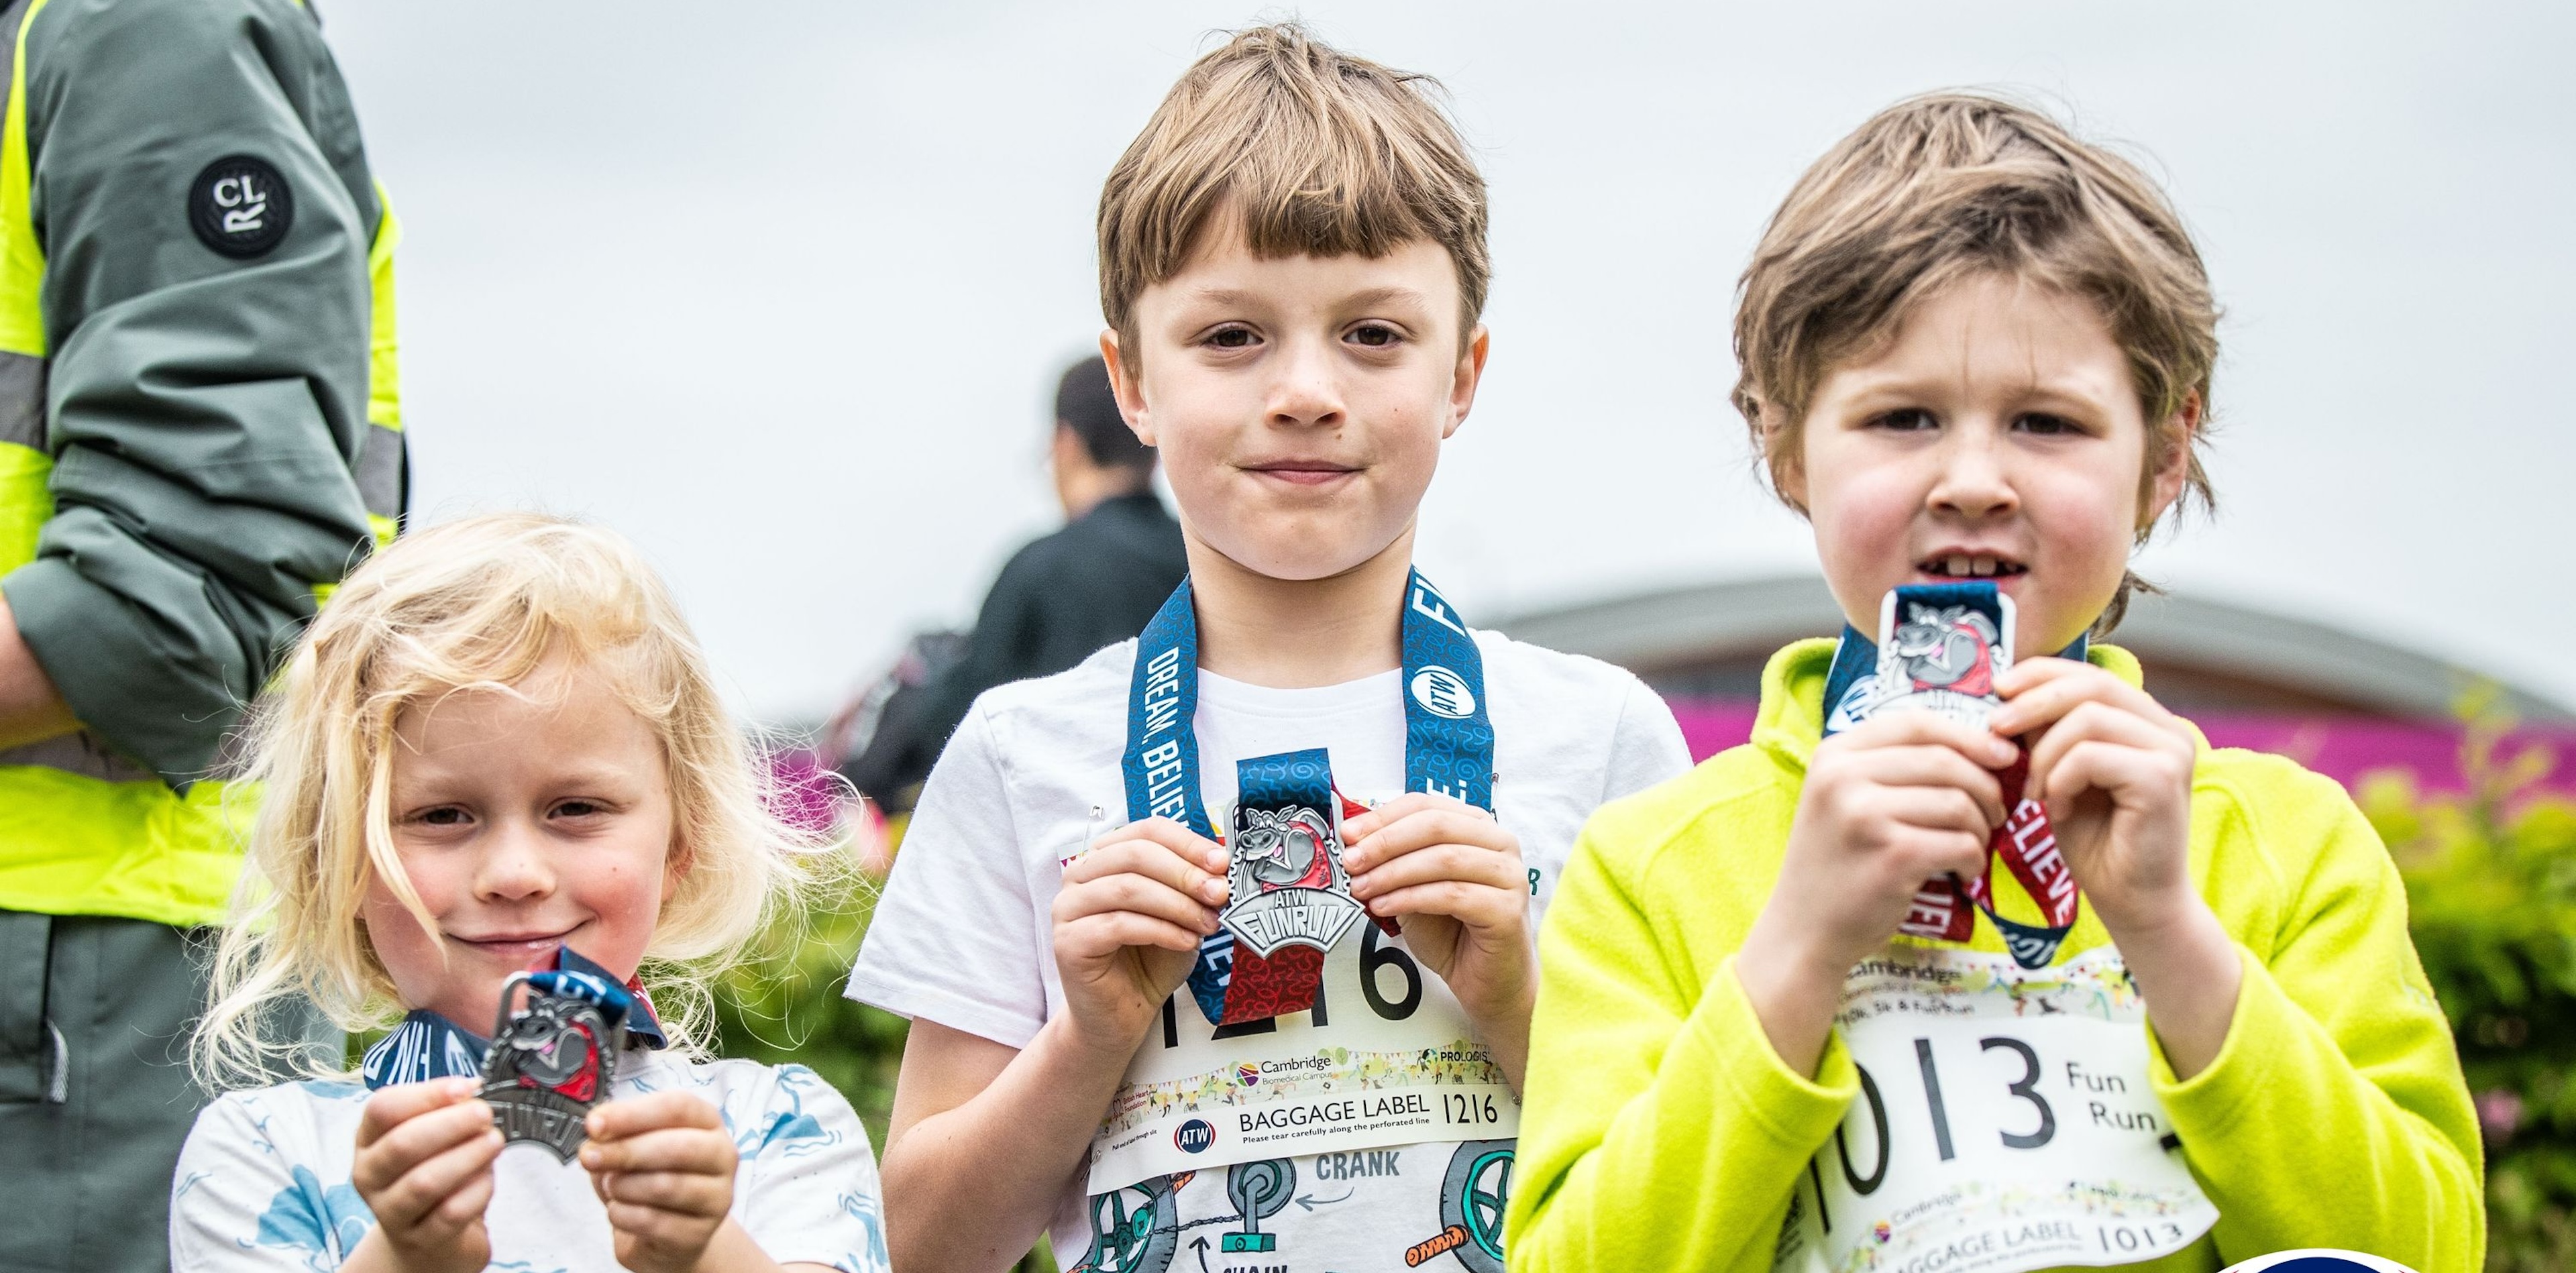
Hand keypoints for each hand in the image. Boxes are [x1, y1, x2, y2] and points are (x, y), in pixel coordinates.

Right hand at [345, 1078, 500, 1272]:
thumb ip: (443, 1111)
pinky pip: (450, 1213)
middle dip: (451, 1124)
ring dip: (467, 1156)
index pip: (383, 1108)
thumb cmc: (430, 1172)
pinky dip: (476, 1190)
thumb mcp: (429, 1136)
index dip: (427, 1094)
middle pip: (402, 1144)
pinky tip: (488, 1178)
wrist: (427, 1237)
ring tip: (494, 1141)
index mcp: (368, 1140)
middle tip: (484, 1114)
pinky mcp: (420, 1239)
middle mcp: (370, 1175)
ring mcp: (391, 1212)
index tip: (464, 1087)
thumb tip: (468, 1089)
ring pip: (424, 1182)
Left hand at [580, 1091, 738, 1272]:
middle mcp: (722, 1156)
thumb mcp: (632, 1148)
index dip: (633, 1114)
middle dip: (626, 1151)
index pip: (678, 1107)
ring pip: (666, 1186)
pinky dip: (623, 1215)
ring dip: (623, 1186)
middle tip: (589, 1157)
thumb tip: (596, 1137)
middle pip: (678, 1147)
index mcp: (707, 1122)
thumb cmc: (649, 1178)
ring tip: (611, 1188)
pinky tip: (618, 1211)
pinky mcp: (700, 1233)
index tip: (593, 1124)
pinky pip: (654, 1222)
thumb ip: (617, 1136)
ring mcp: (717, 1197)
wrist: (666, 1235)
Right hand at [1051, 817, 1228, 1057]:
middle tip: (1219, 893)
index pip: (1147, 830)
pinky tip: (1186, 941)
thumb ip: (1194, 887)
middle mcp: (1079, 876)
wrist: (1121, 1015)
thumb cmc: (1150, 960)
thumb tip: (1221, 864)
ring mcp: (1068, 908)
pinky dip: (1161, 930)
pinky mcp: (1067, 942)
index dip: (1187, 842)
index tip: (1222, 862)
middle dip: (1185, 872)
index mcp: (1106, 857)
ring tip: (1208, 923)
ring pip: (1128, 888)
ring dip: (1177, 904)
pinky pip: (1119, 925)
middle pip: (1136, 854)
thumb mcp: (1181, 914)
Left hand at [1342, 794, 1535, 1026]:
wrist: (1485, 982)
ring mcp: (1509, 876)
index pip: (1427, 805)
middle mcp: (1500, 844)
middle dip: (1385, 841)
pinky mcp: (1507, 909)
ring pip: (1443, 859)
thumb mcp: (1413, 886)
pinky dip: (1410, 898)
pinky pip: (1451, 894)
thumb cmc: (1451, 932)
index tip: (1348, 834)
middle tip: (1351, 861)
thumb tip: (1353, 838)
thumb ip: (1394, 860)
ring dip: (1393, 872)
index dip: (1384, 816)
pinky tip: (1383, 907)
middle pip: (1436, 825)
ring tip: (1361, 888)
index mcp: (1478, 827)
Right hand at [1736, 711, 2014, 1074]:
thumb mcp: (1843, 799)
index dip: (1968, 735)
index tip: (2003, 756)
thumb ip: (1890, 768)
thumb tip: (1981, 745)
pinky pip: (1961, 844)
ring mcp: (1865, 816)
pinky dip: (1974, 860)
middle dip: (1985, 787)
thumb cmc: (1837, 864)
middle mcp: (1843, 777)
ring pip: (1958, 802)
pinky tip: (1964, 874)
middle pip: (1945, 760)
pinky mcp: (1891, 857)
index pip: (1915, 723)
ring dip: (1980, 828)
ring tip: (1973, 848)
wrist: (1803, 932)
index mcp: (1834, 755)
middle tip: (1995, 815)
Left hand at [1989, 658, 2198, 935]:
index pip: (2090, 674)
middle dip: (2032, 702)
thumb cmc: (2096, 842)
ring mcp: (2171, 751)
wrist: (2133, 902)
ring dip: (2044, 754)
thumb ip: (2048, 734)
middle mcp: (2167, 728)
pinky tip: (2059, 809)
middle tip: (1995, 729)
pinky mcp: (2163, 778)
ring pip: (2087, 718)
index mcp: (2145, 721)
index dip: (2041, 673)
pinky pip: (2091, 755)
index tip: (1997, 689)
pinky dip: (2061, 779)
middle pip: (2090, 684)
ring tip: (2035, 792)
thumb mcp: (2061, 774)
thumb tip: (2007, 694)